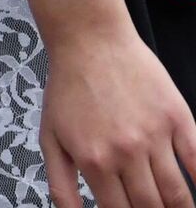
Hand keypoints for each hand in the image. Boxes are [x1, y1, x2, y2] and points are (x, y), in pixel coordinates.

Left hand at [40, 28, 195, 207]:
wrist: (90, 42)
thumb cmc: (68, 88)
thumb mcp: (50, 137)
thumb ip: (61, 184)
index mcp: (94, 161)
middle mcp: (127, 153)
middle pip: (151, 206)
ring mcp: (155, 136)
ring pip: (178, 192)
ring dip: (181, 207)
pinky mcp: (177, 119)